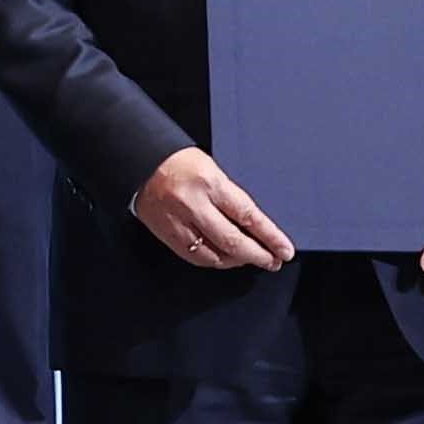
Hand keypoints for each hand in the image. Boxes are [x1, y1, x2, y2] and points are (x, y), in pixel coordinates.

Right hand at [132, 146, 290, 273]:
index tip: (284, 250)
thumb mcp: (212, 170)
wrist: (139, 162)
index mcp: (209, 183)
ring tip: (249, 259)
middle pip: (233, 241)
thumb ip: (231, 198)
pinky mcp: (165, 233)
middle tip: (272, 261)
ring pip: (214, 254)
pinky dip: (213, 261)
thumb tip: (255, 226)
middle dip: (258, 255)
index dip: (270, 237)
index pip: (248, 217)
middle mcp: (193, 205)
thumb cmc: (177, 162)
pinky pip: (194, 257)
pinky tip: (223, 258)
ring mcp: (176, 221)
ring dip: (237, 261)